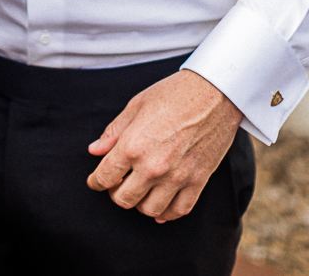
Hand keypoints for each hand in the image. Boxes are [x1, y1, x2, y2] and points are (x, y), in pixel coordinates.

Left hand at [87, 70, 243, 222]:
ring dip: (140, 204)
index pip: (105, 177)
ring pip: (150, 209)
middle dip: (115, 194)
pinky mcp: (198, 181)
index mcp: (132, 146)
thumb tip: (94, 150)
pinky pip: (179, 210)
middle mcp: (153, 166)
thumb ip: (113, 132)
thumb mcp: (135, 107)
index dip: (95, 182)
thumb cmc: (172, 95)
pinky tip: (160, 207)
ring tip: (138, 192)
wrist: (214, 95)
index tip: (95, 181)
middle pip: (124, 199)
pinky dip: (167, 213)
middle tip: (116, 185)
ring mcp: (177, 177)